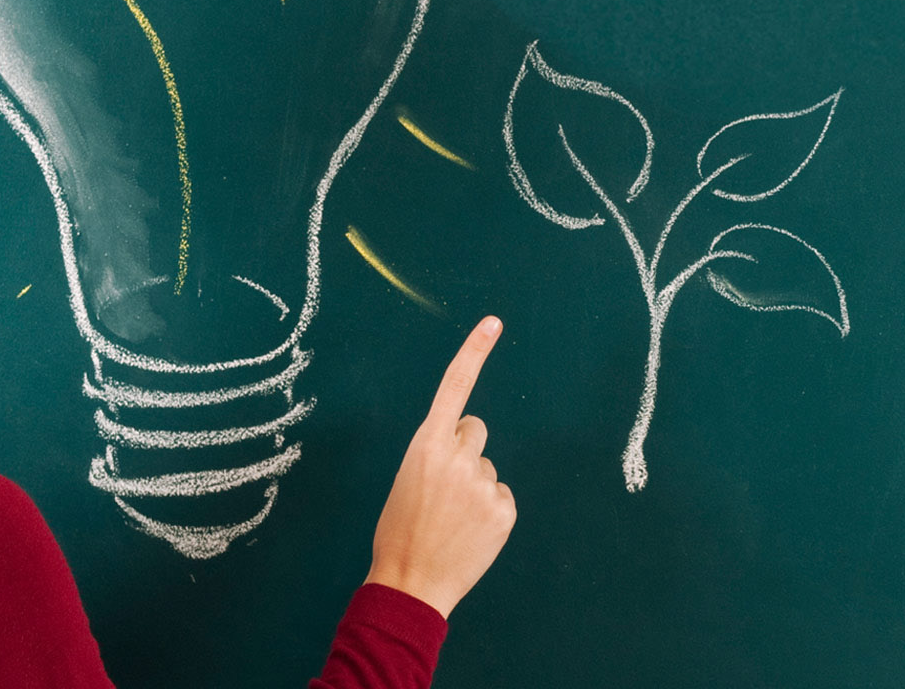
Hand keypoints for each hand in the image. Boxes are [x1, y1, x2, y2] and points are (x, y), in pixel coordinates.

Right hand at [364, 315, 516, 619]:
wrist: (410, 583)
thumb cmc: (401, 530)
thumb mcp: (406, 480)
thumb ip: (436, 454)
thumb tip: (466, 444)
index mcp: (426, 445)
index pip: (454, 387)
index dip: (474, 351)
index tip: (494, 322)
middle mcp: (458, 457)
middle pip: (475, 430)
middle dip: (464, 449)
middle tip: (443, 487)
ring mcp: (484, 483)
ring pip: (487, 467)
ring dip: (474, 485)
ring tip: (451, 518)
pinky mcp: (504, 509)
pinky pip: (501, 495)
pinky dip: (489, 510)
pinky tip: (469, 531)